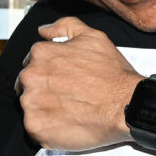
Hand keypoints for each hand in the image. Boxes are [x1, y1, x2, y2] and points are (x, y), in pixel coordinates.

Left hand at [16, 17, 141, 150]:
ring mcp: (31, 103)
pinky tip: (67, 124)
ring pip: (30, 108)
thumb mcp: (93, 37)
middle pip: (28, 86)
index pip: (32, 64)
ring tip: (70, 112)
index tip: (63, 82)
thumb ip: (64, 27)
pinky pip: (35, 129)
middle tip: (68, 98)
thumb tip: (44, 31)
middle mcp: (31, 77)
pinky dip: (48, 129)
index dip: (49, 74)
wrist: (127, 105)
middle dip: (45, 91)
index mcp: (41, 54)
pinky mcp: (36, 127)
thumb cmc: (113, 74)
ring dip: (46, 111)